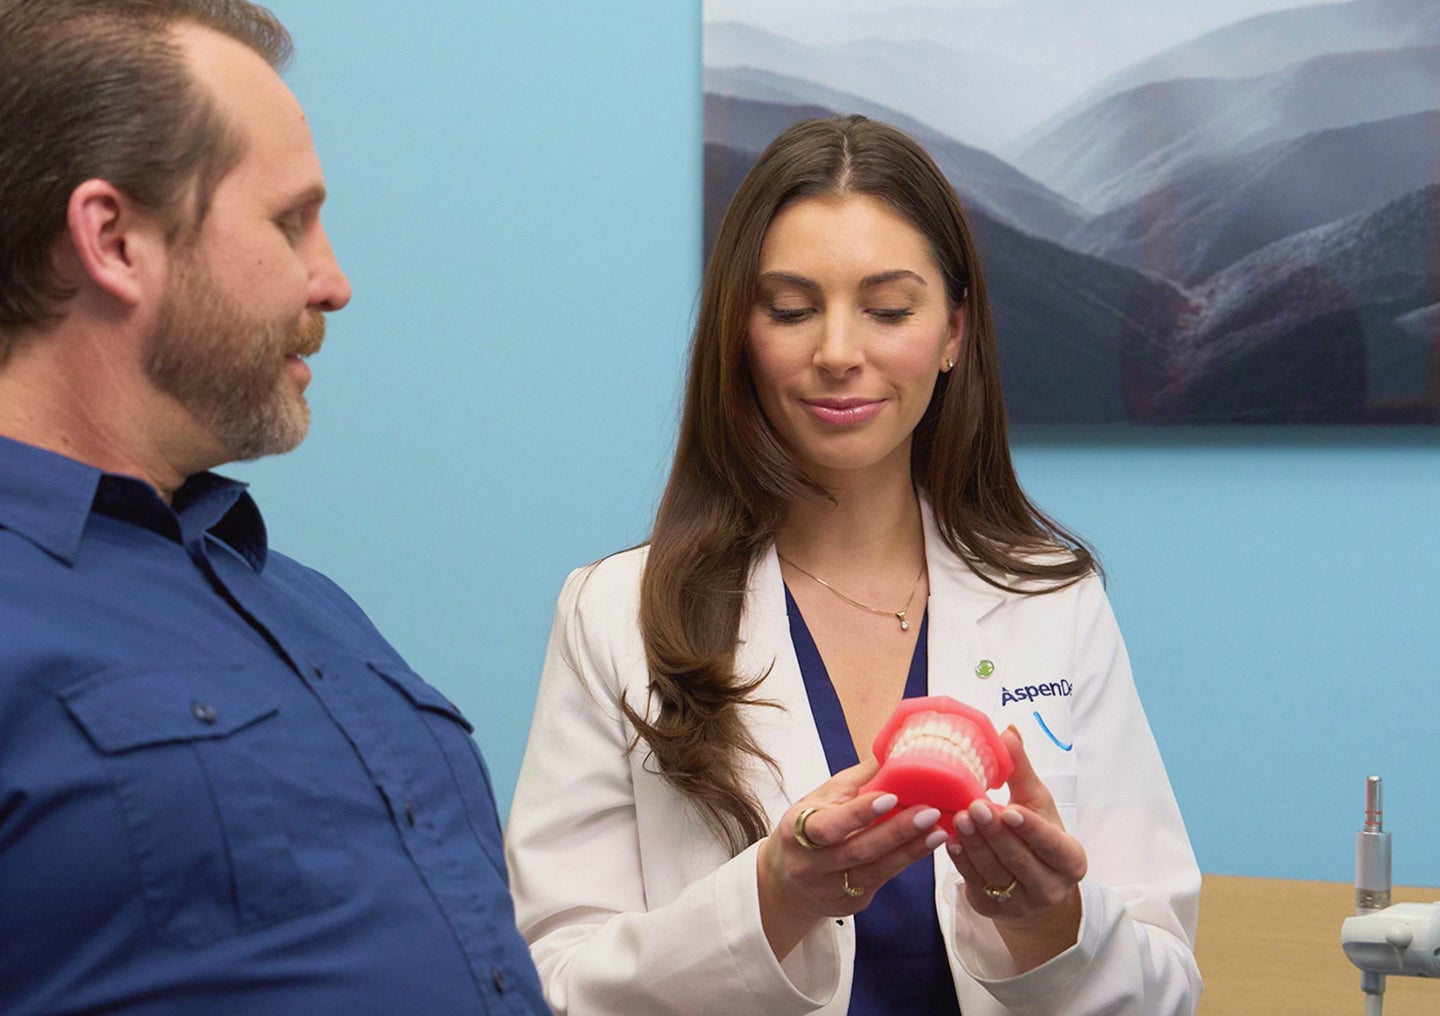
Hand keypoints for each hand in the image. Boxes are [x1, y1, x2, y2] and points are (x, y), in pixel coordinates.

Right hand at [757, 758, 949, 959]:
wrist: (787, 881)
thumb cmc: (807, 829)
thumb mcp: (818, 800)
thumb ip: (851, 782)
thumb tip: (888, 754)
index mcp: (798, 830)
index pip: (829, 824)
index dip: (860, 813)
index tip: (891, 797)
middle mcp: (810, 864)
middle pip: (858, 850)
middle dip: (896, 831)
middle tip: (929, 812)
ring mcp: (831, 888)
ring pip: (876, 870)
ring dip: (910, 849)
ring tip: (938, 830)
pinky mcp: (851, 902)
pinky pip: (883, 880)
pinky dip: (906, 860)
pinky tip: (927, 845)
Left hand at [947, 725, 1086, 970]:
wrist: (1034, 888)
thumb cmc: (1038, 837)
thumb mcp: (1038, 805)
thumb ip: (1022, 771)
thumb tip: (1008, 731)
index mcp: (1069, 860)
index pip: (1051, 845)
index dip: (1030, 829)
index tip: (1009, 809)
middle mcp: (1050, 887)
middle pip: (1018, 859)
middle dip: (994, 833)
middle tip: (973, 806)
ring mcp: (1021, 904)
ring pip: (994, 873)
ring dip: (974, 845)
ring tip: (959, 818)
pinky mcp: (992, 910)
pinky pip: (974, 883)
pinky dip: (961, 861)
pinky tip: (950, 840)